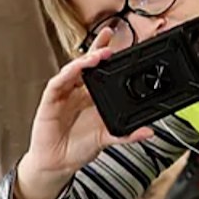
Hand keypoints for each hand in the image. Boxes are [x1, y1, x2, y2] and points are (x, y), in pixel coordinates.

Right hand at [17, 28, 156, 186]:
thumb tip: (149, 132)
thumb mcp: (107, 138)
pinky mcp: (50, 101)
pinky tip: (76, 68)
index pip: (101, 70)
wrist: (58, 164)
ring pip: (73, 69)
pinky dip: (67, 74)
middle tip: (110, 35)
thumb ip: (126, 134)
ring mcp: (64, 93)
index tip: (122, 41)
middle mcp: (78, 90)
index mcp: (92, 95)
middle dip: (98, 48)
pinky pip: (58, 83)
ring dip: (85, 60)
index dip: (109, 54)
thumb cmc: (79, 147)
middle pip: (87, 63)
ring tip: (99, 55)